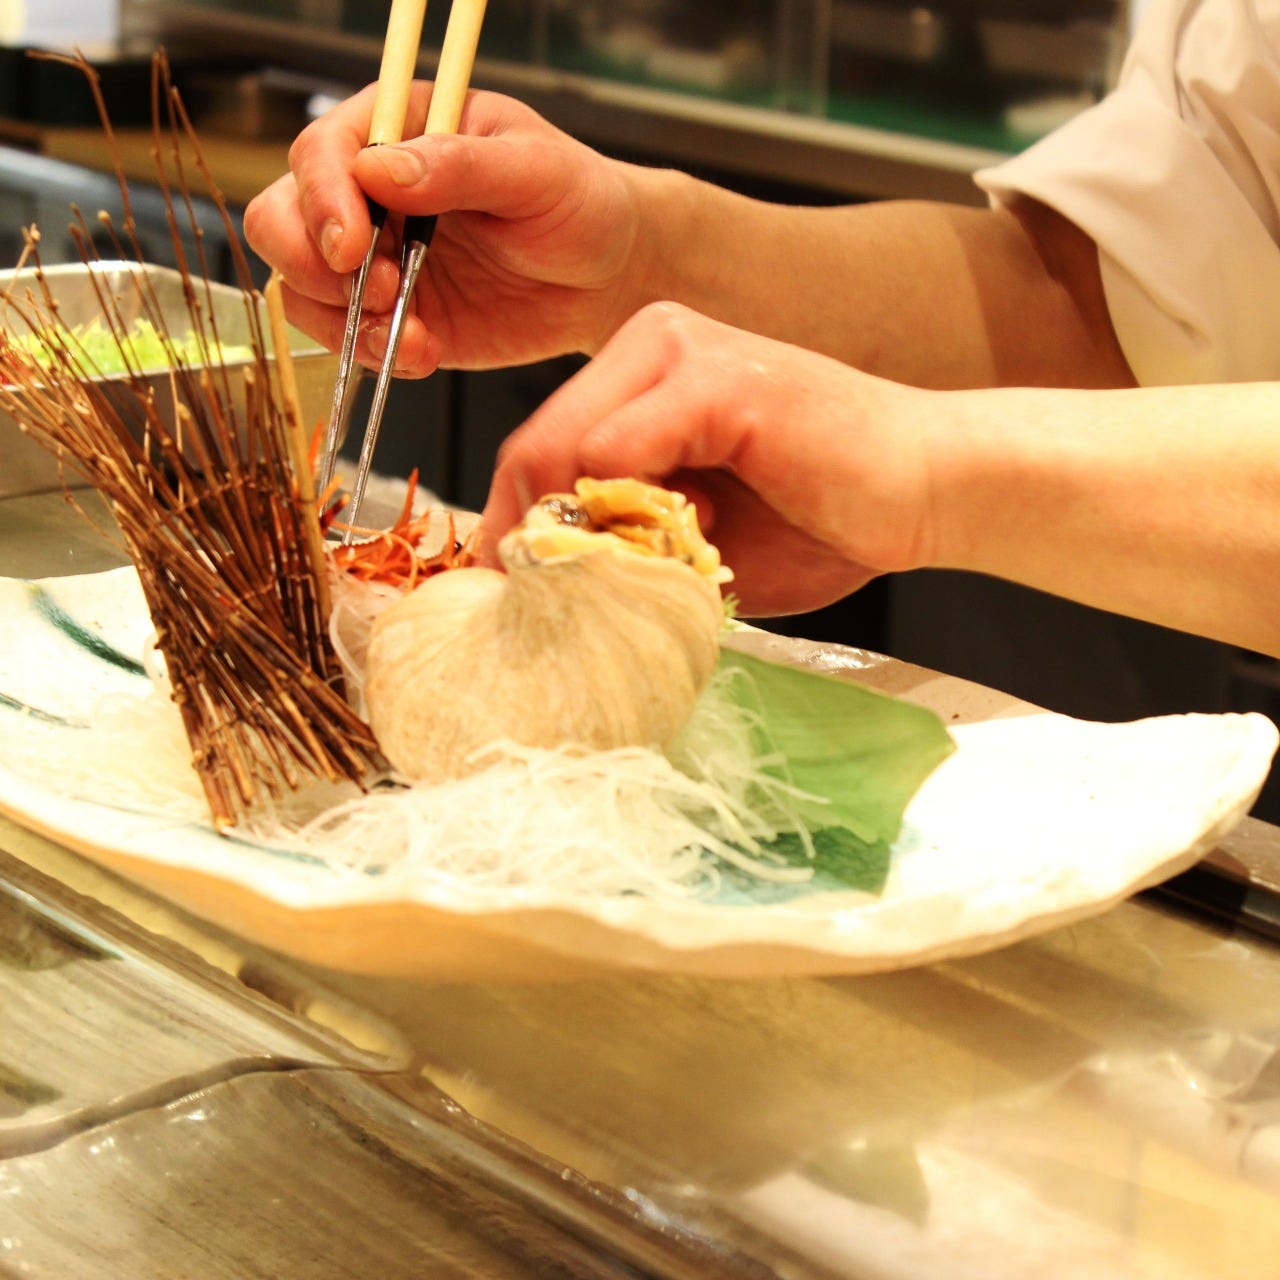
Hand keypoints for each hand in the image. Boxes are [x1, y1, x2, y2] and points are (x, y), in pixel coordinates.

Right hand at [243, 87, 644, 374]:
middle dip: (312, 263)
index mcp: (397, 130)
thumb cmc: (579, 202)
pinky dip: (371, 353)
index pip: (322, 153)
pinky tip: (422, 352)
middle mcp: (370, 194)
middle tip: (375, 291)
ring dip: (339, 319)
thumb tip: (382, 169)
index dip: (323, 200)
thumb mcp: (535, 171)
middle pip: (282, 220)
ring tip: (405, 331)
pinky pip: (347, 339)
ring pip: (301, 287)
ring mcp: (376, 260)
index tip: (352, 245)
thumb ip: (460, 166)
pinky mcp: (392, 317)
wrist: (607, 277)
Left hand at [480, 303, 942, 616]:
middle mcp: (650, 343)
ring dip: (587, 533)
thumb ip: (625, 547)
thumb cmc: (822, 520)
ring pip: (563, 449)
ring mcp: (680, 351)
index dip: (512, 533)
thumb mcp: (696, 544)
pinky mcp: (717, 380)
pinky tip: (691, 540)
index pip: (535, 450)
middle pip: (532, 447)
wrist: (930, 489)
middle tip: (552, 609)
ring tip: (651, 572)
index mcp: (641, 373)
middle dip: (530, 540)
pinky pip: (619, 450)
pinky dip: (631, 515)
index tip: (516, 599)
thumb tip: (544, 585)